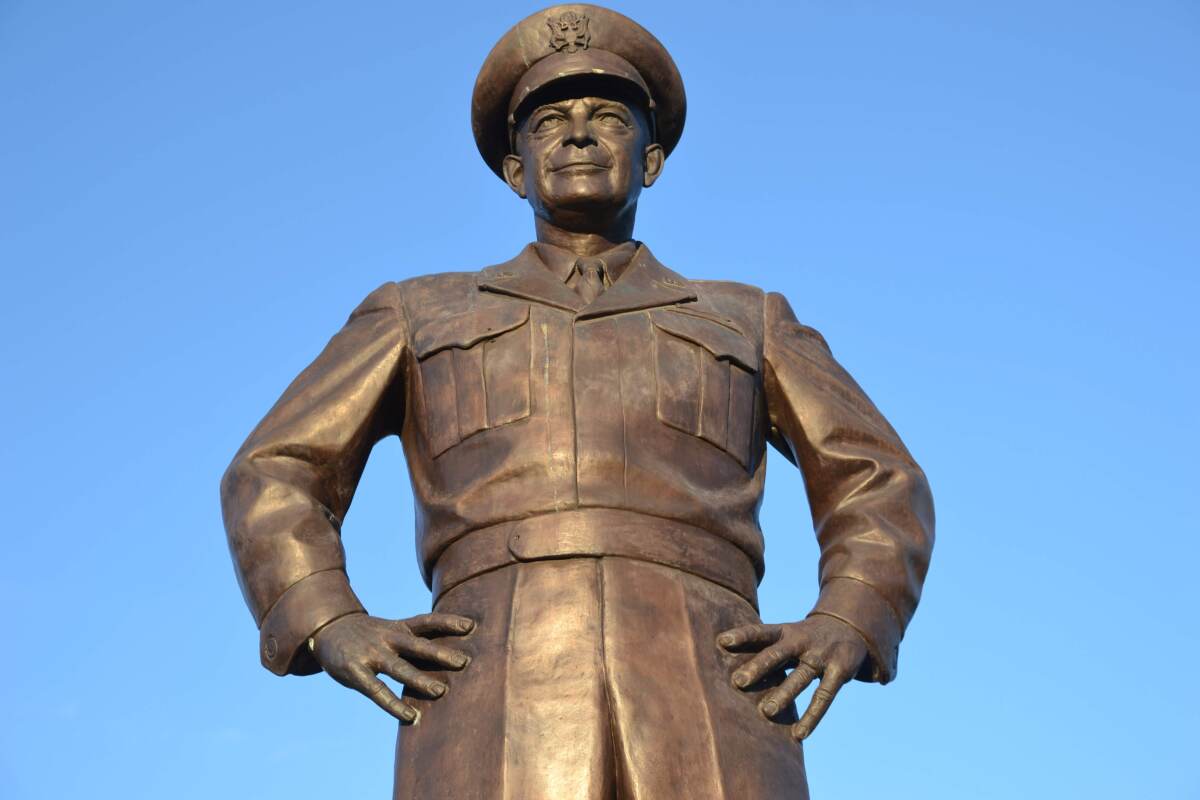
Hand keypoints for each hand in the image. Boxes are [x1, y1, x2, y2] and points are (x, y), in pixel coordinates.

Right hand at [309, 612, 473, 723]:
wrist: (327, 629)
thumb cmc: (367, 634)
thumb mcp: (389, 628)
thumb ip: (412, 639)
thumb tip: (446, 652)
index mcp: (397, 627)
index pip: (426, 621)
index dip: (448, 621)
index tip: (471, 626)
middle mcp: (386, 639)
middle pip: (417, 645)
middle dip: (441, 653)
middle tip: (465, 662)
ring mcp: (371, 655)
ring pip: (399, 668)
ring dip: (420, 680)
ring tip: (441, 692)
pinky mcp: (355, 672)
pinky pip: (377, 691)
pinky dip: (393, 704)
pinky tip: (409, 716)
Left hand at [718, 614, 867, 740]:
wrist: (850, 628)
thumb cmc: (806, 637)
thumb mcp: (787, 634)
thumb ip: (764, 648)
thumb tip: (723, 660)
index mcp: (786, 631)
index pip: (761, 631)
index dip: (742, 635)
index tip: (721, 641)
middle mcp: (802, 641)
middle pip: (777, 654)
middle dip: (758, 667)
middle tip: (738, 682)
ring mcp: (821, 656)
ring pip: (800, 677)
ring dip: (784, 694)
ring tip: (766, 711)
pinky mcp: (839, 671)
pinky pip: (824, 696)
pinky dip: (812, 716)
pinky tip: (799, 734)